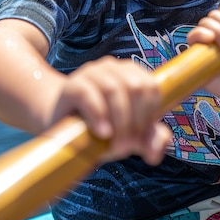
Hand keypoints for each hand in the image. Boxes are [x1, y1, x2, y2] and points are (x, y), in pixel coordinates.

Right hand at [51, 56, 170, 165]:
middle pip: (136, 87)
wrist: (63, 129)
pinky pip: (87, 94)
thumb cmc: (102, 128)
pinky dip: (98, 114)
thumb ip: (150, 141)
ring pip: (113, 89)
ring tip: (115, 146)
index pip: (151, 87)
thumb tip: (155, 151)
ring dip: (119, 123)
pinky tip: (102, 132)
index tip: (140, 137)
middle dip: (135, 121)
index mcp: (131, 73)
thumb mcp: (130, 136)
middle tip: (127, 146)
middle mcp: (112, 67)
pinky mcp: (71, 85)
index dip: (149, 115)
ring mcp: (91, 73)